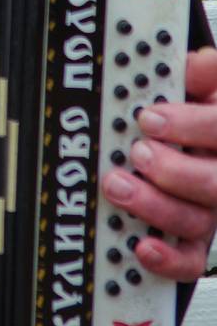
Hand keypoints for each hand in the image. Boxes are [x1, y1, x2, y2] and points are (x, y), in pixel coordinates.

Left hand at [101, 46, 216, 282]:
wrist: (200, 138)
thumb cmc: (199, 113)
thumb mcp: (203, 86)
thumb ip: (202, 73)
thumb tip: (192, 65)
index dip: (189, 126)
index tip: (149, 116)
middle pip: (213, 184)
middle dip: (171, 170)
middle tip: (137, 153)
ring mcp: (210, 210)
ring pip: (197, 221)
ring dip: (155, 206)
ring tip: (118, 185)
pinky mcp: (196, 240)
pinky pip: (191, 260)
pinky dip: (168, 258)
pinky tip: (143, 245)